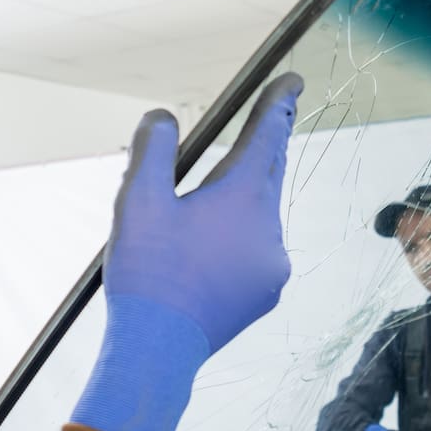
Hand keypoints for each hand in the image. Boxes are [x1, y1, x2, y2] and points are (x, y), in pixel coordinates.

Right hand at [66, 73, 303, 430]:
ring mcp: (272, 263)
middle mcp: (269, 227)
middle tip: (270, 118)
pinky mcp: (266, 292)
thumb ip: (152, 150)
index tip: (293, 81)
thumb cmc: (147, 273)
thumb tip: (163, 117)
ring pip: (262, 215)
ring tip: (210, 201)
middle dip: (267, 145)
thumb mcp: (138, 201)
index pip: (269, 135)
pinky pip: (258, 251)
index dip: (279, 104)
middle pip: (270, 173)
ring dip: (243, 200)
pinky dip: (240, 238)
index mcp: (242, 197)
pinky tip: (212, 247)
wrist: (158, 349)